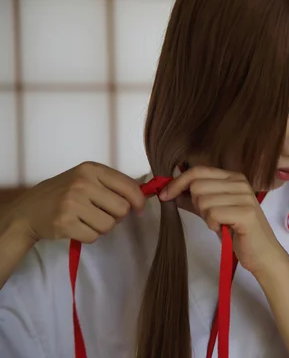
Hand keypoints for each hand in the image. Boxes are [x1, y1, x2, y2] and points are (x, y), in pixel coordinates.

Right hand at [2, 162, 145, 244]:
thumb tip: (143, 198)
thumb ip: (113, 185)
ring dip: (102, 227)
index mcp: (91, 169)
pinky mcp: (64, 223)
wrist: (29, 210)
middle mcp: (82, 183)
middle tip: (102, 214)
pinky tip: (77, 227)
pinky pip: (94, 236)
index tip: (138, 209)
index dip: (139, 201)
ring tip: (87, 220)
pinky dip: (89, 236)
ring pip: (109, 225)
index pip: (129, 186)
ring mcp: (72, 203)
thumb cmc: (64, 193)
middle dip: (117, 216)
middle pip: (122, 209)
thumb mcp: (86, 179)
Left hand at [158, 165, 285, 275]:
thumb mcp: (212, 212)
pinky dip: (213, 224)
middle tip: (209, 217)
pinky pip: (213, 213)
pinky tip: (223, 229)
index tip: (165, 196)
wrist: (262, 254)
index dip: (178, 183)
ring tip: (220, 224)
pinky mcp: (246, 213)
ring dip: (206, 217)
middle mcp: (240, 182)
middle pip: (197, 185)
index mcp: (233, 178)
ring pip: (203, 200)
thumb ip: (194, 200)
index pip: (197, 171)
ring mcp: (245, 196)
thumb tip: (169, 191)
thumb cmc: (237, 233)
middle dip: (196, 204)